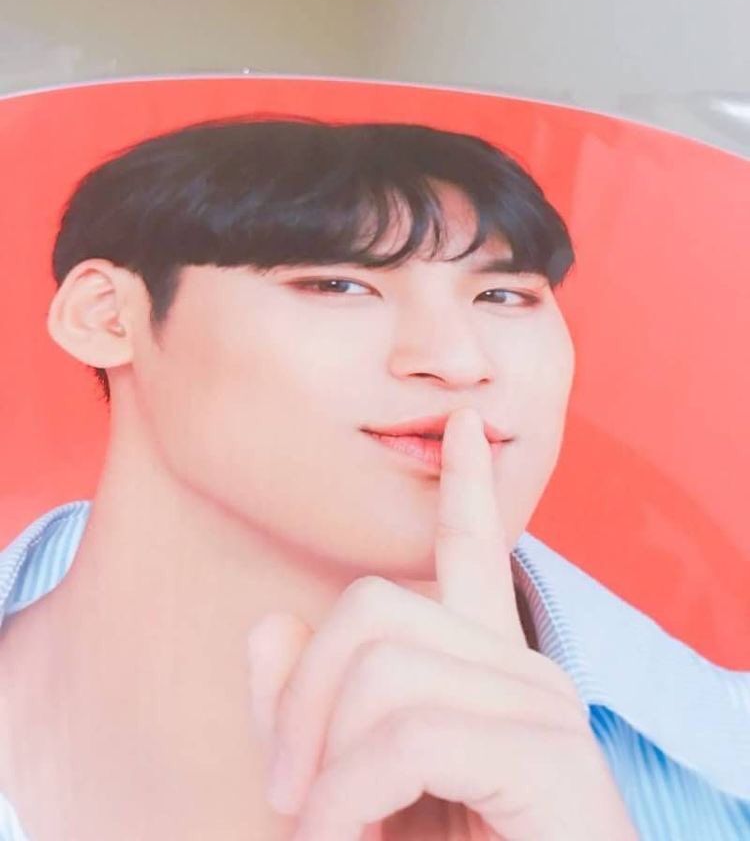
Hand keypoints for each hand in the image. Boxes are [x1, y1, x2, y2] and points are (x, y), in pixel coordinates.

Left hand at [246, 407, 637, 839]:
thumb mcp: (341, 792)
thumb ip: (300, 711)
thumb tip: (268, 625)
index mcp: (483, 667)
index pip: (476, 552)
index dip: (467, 486)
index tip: (466, 424)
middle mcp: (520, 666)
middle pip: (371, 609)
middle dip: (298, 701)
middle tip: (290, 800)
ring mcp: (540, 702)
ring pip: (380, 665)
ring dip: (322, 768)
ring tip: (329, 834)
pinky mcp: (547, 751)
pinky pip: (406, 734)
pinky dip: (346, 802)